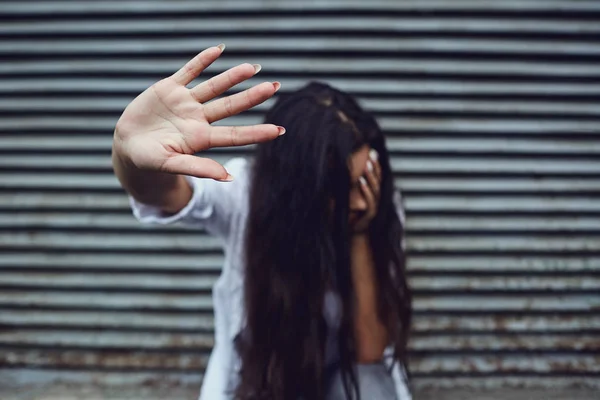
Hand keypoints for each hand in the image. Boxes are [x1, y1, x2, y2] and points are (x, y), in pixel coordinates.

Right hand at [113, 44, 283, 180]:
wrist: (126, 147)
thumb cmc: (149, 161)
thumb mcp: (171, 165)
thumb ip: (198, 167)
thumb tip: (227, 177)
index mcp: (201, 139)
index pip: (235, 135)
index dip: (257, 133)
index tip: (280, 130)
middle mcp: (198, 119)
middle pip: (231, 106)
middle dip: (253, 97)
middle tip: (275, 87)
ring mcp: (185, 102)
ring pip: (214, 87)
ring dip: (233, 77)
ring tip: (253, 68)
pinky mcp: (169, 89)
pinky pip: (189, 71)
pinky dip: (202, 60)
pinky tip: (219, 50)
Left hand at [352, 149, 380, 233]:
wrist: (350, 234)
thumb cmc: (347, 215)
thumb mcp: (346, 197)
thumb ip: (346, 185)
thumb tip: (338, 169)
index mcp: (372, 194)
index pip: (376, 176)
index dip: (375, 165)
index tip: (372, 152)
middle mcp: (375, 199)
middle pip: (378, 180)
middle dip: (375, 167)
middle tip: (371, 154)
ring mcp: (374, 206)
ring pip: (375, 189)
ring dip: (370, 176)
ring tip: (366, 165)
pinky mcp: (370, 214)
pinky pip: (370, 200)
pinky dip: (365, 190)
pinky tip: (360, 181)